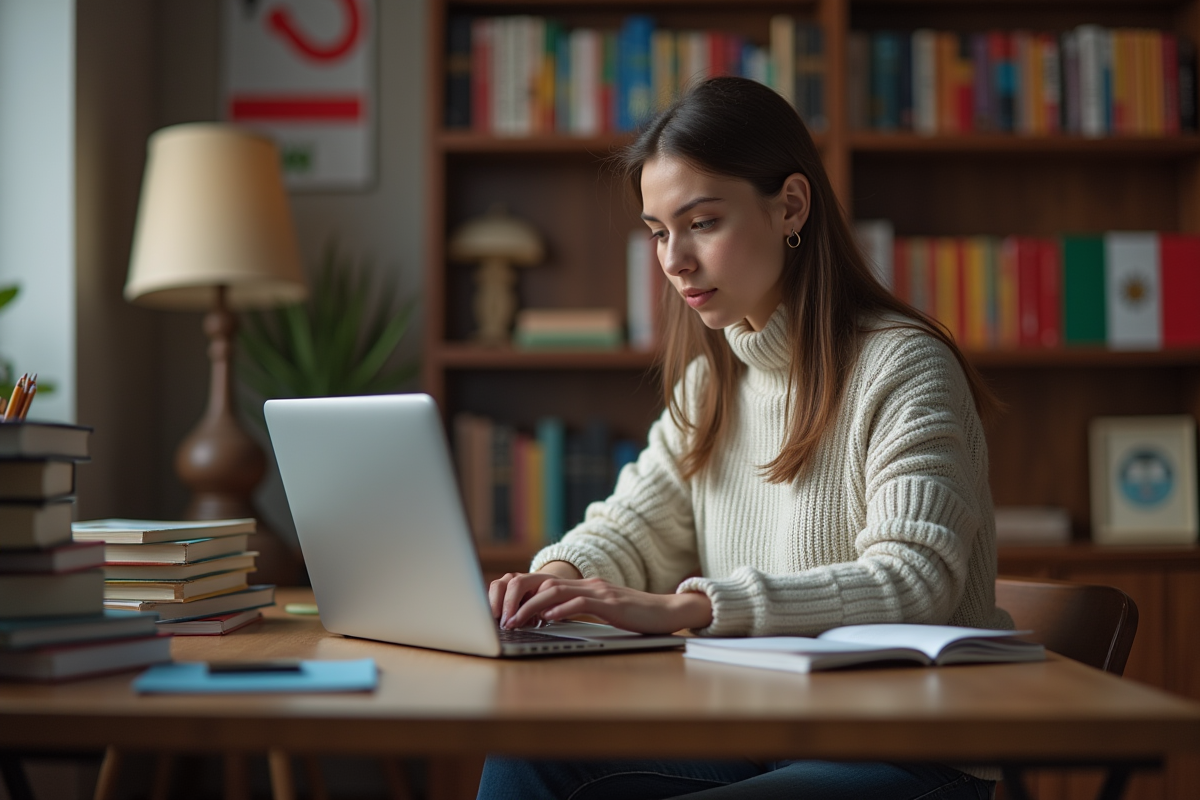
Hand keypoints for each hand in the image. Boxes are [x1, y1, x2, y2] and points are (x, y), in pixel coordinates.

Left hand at [492, 571, 712, 634]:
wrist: (667, 612)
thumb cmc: (633, 615)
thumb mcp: (597, 611)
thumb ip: (573, 609)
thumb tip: (543, 618)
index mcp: (580, 585)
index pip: (539, 580)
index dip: (516, 592)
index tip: (499, 611)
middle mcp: (586, 583)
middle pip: (540, 581)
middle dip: (515, 598)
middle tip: (500, 619)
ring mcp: (598, 591)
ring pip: (554, 591)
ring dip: (530, 607)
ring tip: (514, 621)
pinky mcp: (611, 603)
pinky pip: (580, 603)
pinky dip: (561, 610)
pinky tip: (548, 620)